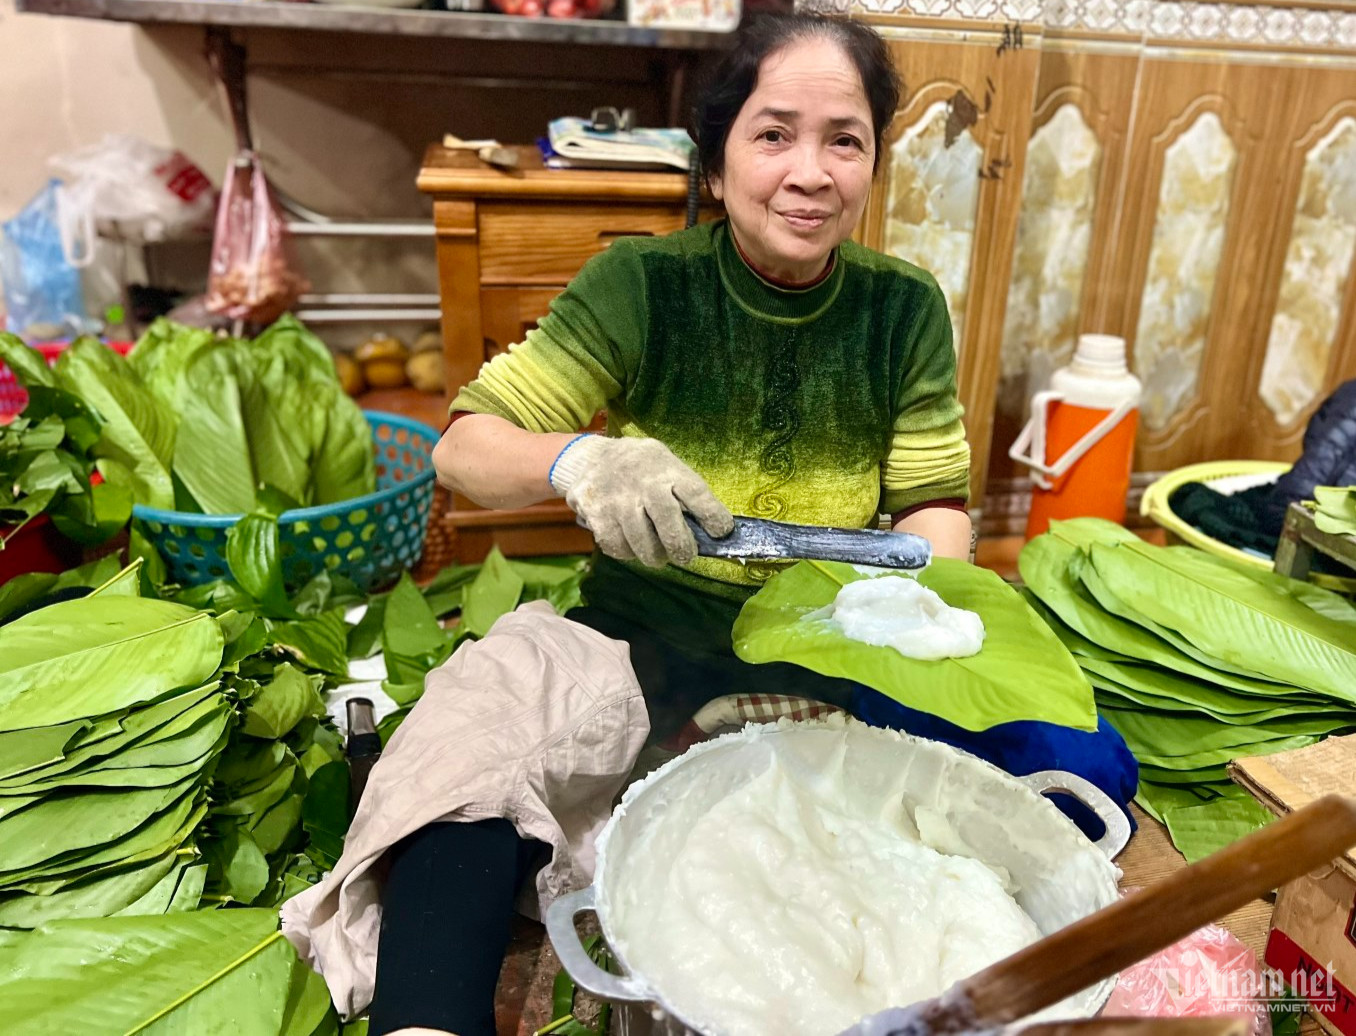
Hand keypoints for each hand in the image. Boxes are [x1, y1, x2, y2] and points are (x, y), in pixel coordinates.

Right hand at [549, 436, 733, 567]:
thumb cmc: (640, 466)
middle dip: (680, 546)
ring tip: (659, 556)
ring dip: (655, 555)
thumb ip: (684, 489)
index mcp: (666, 468)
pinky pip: (617, 547)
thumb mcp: (665, 463)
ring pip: (642, 542)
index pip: (696, 493)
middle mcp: (643, 484)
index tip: (721, 532)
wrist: (590, 458)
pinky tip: (632, 545)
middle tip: (685, 556)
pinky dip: (628, 553)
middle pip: (668, 522)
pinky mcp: (597, 515)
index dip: (712, 515)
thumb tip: (712, 526)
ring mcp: (618, 500)